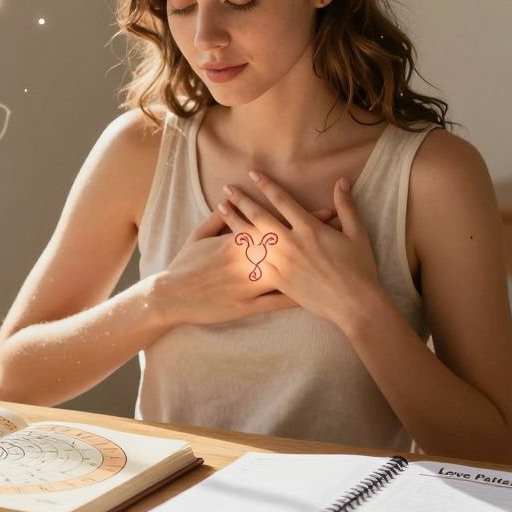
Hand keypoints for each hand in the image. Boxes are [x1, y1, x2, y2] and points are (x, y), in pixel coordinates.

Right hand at [151, 205, 338, 328]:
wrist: (170, 295)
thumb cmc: (184, 265)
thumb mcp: (198, 237)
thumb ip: (217, 220)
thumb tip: (230, 204)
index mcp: (238, 241)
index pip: (278, 224)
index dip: (302, 218)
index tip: (325, 211)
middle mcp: (247, 261)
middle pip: (288, 246)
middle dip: (315, 237)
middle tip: (340, 230)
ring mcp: (248, 285)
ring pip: (287, 275)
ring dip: (311, 268)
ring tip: (336, 263)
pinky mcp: (246, 307)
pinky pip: (277, 304)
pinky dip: (297, 299)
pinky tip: (316, 298)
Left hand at [218, 170, 387, 331]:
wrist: (353, 304)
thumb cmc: (359, 269)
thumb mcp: (357, 234)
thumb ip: (347, 206)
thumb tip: (342, 181)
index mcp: (309, 229)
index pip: (282, 200)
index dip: (266, 185)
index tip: (253, 174)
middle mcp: (291, 243)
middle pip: (259, 216)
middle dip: (241, 200)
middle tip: (227, 189)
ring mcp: (282, 263)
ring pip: (251, 238)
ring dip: (234, 221)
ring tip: (221, 208)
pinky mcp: (278, 280)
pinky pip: (254, 263)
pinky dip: (240, 251)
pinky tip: (227, 243)